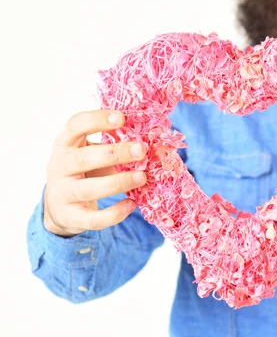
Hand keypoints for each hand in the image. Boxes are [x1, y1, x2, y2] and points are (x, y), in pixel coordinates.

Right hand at [43, 110, 146, 236]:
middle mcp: (59, 167)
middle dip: (115, 153)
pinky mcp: (70, 217)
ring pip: (88, 188)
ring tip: (142, 177)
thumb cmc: (85, 171)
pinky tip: (132, 204)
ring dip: (118, 182)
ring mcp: (62, 193)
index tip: (122, 117)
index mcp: (65, 144)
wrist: (59, 206)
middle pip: (83, 158)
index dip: (97, 119)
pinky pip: (92, 218)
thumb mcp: (94, 153)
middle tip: (141, 150)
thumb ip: (118, 147)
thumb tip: (158, 146)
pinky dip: (114, 213)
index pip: (75, 125)